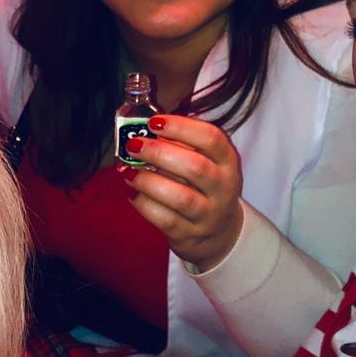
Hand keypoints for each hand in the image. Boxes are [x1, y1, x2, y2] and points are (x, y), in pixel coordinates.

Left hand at [122, 114, 242, 272]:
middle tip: (134, 145)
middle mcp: (222, 188)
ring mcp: (208, 214)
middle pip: (195, 167)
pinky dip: (144, 204)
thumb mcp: (204, 163)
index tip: (154, 122)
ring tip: (129, 171)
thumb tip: (146, 131)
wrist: (218, 234)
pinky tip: (132, 192)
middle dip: (159, 153)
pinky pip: (165, 219)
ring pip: (180, 197)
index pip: (211, 139)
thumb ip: (181, 146)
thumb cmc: (203, 188)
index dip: (182, 127)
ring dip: (149, 181)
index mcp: (227, 162)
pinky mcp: (190, 234)